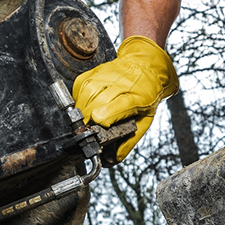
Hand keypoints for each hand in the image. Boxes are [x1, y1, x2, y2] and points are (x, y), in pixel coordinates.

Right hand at [71, 36, 177, 159]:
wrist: (146, 66)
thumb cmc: (146, 94)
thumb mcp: (146, 119)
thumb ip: (130, 140)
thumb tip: (114, 158)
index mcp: (139, 97)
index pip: (122, 105)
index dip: (107, 116)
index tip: (98, 125)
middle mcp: (124, 83)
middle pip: (100, 99)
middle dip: (89, 116)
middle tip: (87, 129)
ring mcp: (110, 74)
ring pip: (88, 90)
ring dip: (81, 107)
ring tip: (83, 119)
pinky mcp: (97, 70)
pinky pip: (81, 83)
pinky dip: (78, 96)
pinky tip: (82, 104)